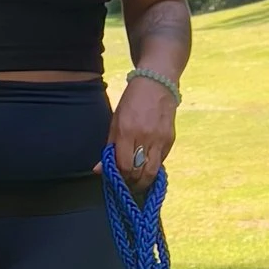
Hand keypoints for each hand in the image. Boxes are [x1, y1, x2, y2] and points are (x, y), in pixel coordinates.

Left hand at [111, 69, 177, 198]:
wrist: (156, 84)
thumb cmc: (131, 103)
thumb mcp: (115, 122)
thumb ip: (109, 148)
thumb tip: (98, 171)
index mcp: (127, 132)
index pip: (124, 166)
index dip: (120, 177)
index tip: (118, 178)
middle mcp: (145, 137)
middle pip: (139, 173)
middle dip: (132, 182)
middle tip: (127, 184)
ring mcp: (160, 139)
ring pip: (152, 172)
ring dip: (144, 181)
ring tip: (138, 182)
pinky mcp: (170, 140)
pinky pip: (161, 161)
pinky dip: (153, 167)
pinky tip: (147, 165)